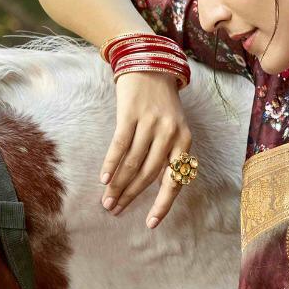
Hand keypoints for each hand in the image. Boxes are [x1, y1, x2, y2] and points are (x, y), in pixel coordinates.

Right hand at [99, 72, 193, 229]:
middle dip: (132, 196)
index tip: (150, 223)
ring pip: (133, 163)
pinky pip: (120, 145)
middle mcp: (170, 133)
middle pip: (149, 174)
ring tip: (107, 200)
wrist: (149, 65)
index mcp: (184, 141)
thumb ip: (167, 155)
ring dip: (118, 185)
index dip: (162, 204)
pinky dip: (111, 163)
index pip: (175, 180)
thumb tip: (152, 187)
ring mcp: (150, 123)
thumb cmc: (161, 104)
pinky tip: (104, 179)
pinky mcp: (131, 114)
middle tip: (115, 210)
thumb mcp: (173, 128)